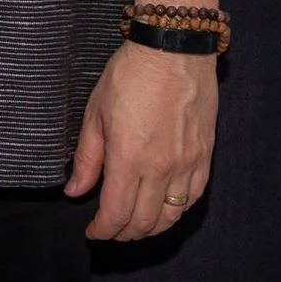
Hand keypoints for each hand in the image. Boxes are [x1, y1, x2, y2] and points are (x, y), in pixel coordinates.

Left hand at [64, 43, 217, 240]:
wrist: (173, 48)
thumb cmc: (130, 75)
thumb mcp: (95, 113)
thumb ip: (87, 159)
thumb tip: (75, 190)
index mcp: (128, 159)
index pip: (115, 214)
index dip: (102, 230)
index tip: (93, 232)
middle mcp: (160, 169)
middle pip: (143, 222)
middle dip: (123, 234)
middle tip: (111, 230)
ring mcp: (186, 163)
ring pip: (171, 216)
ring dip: (151, 228)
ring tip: (136, 225)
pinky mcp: (205, 154)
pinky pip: (194, 196)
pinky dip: (178, 210)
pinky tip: (165, 207)